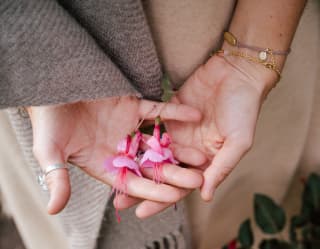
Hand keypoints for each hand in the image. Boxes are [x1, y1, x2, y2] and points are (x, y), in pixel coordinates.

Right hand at [28, 96, 202, 213]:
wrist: (51, 88)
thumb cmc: (47, 121)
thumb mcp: (49, 151)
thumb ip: (57, 178)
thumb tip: (53, 210)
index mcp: (104, 164)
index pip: (132, 182)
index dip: (151, 190)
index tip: (173, 197)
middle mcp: (121, 149)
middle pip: (151, 166)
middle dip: (173, 174)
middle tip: (198, 180)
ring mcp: (129, 128)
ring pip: (159, 141)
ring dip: (180, 147)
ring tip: (202, 155)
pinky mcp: (134, 107)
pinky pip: (158, 111)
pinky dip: (175, 113)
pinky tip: (195, 114)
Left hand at [117, 54, 275, 216]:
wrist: (237, 73)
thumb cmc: (244, 109)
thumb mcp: (238, 142)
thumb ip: (221, 168)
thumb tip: (205, 196)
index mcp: (206, 160)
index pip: (181, 185)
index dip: (161, 200)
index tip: (141, 212)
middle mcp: (189, 149)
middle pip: (162, 173)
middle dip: (141, 187)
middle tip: (118, 201)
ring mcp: (178, 131)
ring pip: (153, 153)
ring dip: (135, 164)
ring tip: (113, 175)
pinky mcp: (169, 113)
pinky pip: (151, 127)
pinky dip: (137, 136)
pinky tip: (120, 145)